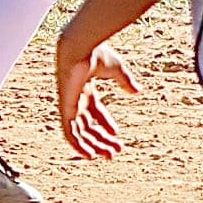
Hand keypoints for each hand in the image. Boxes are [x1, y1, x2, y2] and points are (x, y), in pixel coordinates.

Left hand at [56, 38, 137, 161]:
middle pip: (86, 125)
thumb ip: (125, 81)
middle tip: (113, 152)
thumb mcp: (117, 69)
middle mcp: (75, 97)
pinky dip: (77, 145)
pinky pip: (69, 132)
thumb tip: (137, 91)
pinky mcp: (65, 107)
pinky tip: (89, 155)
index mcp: (85, 88)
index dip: (104, 123)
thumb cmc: (97, 53)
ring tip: (106, 156)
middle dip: (100, 139)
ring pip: (79, 132)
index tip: (116, 134)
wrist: (81, 46)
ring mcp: (69, 103)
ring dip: (92, 145)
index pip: (94, 111)